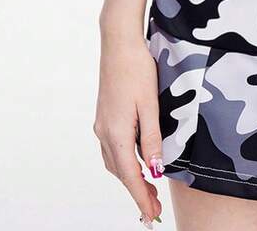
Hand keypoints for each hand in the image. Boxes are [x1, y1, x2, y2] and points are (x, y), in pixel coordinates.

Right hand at [93, 31, 164, 226]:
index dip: (141, 197)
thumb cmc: (137, 68)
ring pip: (115, 161)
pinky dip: (124, 161)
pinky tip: (137, 161)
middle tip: (153, 209)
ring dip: (130, 177)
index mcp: (116, 132)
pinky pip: (113, 148)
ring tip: (149, 188)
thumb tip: (155, 169)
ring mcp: (102, 124)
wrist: (118, 43)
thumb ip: (152, 138)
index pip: (130, 175)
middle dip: (137, 191)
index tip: (150, 215)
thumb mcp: (150, 104)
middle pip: (121, 172)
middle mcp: (105, 132)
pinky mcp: (104, 116)